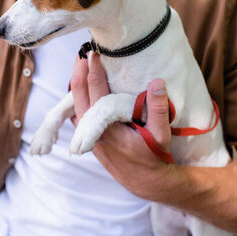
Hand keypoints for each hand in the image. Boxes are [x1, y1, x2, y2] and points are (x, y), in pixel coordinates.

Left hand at [70, 54, 173, 199]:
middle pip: (78, 97)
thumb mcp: (162, 134)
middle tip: (81, 53)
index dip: (94, 72)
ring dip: (76, 86)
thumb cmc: (155, 156)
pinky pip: (77, 116)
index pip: (97, 93)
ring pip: (74, 107)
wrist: (146, 182)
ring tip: (80, 66)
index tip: (94, 53)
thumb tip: (157, 82)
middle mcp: (94, 133)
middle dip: (79, 73)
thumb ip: (158, 108)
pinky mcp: (90, 140)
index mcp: (110, 128)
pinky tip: (81, 88)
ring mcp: (89, 138)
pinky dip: (77, 100)